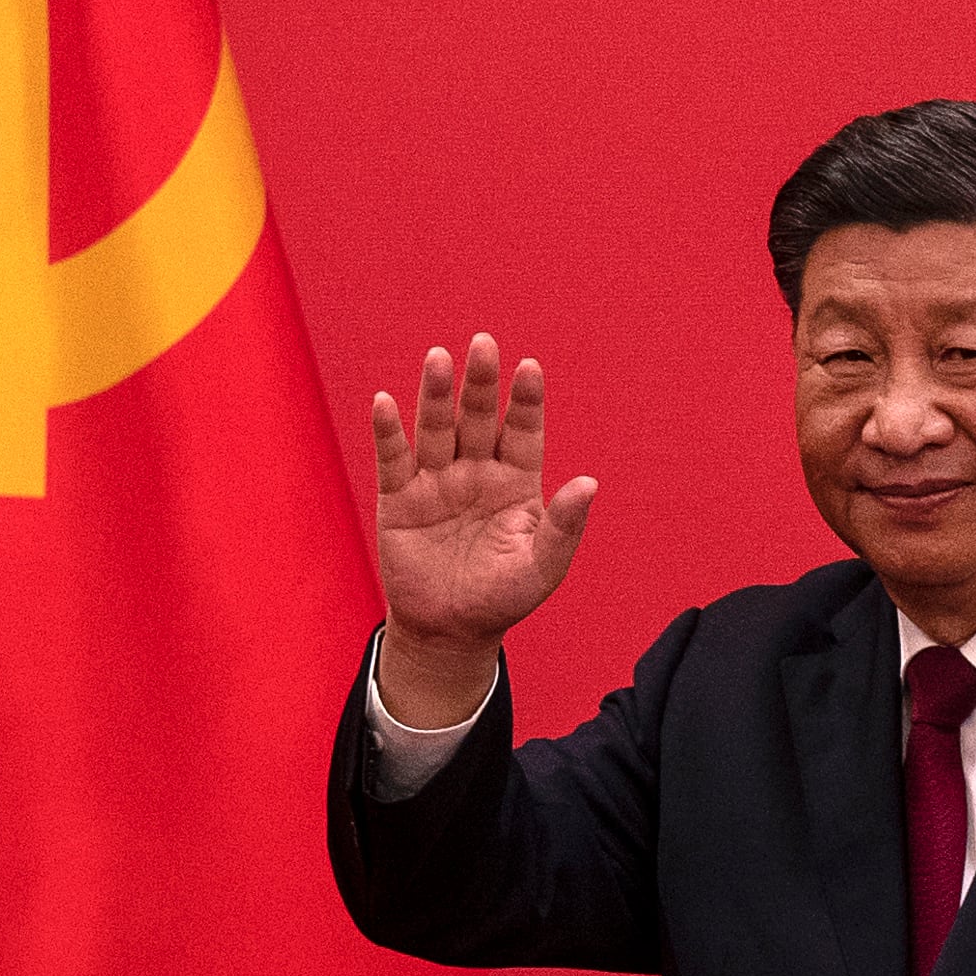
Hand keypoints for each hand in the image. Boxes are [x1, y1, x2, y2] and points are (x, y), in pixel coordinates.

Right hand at [371, 334, 596, 726]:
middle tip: (484, 344)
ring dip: (436, 394)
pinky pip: (394, 458)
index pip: (523, 430)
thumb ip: (564, 525)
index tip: (529, 367)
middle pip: (478, 417)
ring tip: (438, 358)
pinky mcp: (399, 498)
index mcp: (516, 482)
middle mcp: (476, 471)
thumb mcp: (543, 566)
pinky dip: (389, 431)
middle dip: (481, 383)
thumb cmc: (502, 598)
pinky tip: (386, 403)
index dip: (526, 400)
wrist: (449, 632)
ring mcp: (437, 481)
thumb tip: (590, 482)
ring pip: (436, 428)